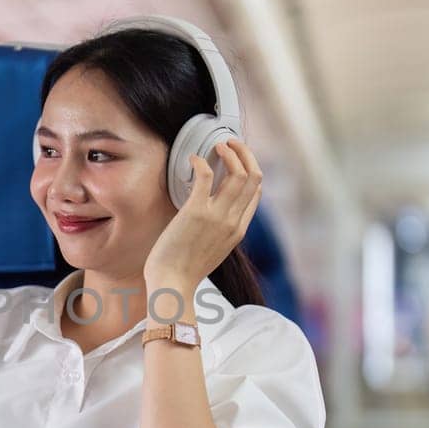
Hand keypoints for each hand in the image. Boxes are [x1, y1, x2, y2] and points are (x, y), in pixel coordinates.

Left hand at [143, 139, 262, 291]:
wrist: (172, 285)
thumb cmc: (184, 270)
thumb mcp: (212, 250)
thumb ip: (218, 231)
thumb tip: (211, 214)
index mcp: (238, 230)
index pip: (256, 192)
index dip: (250, 169)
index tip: (237, 158)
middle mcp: (233, 221)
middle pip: (254, 177)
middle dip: (245, 153)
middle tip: (230, 143)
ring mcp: (217, 216)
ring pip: (238, 173)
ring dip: (229, 152)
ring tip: (217, 145)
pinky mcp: (196, 212)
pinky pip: (206, 176)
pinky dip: (201, 162)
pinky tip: (192, 159)